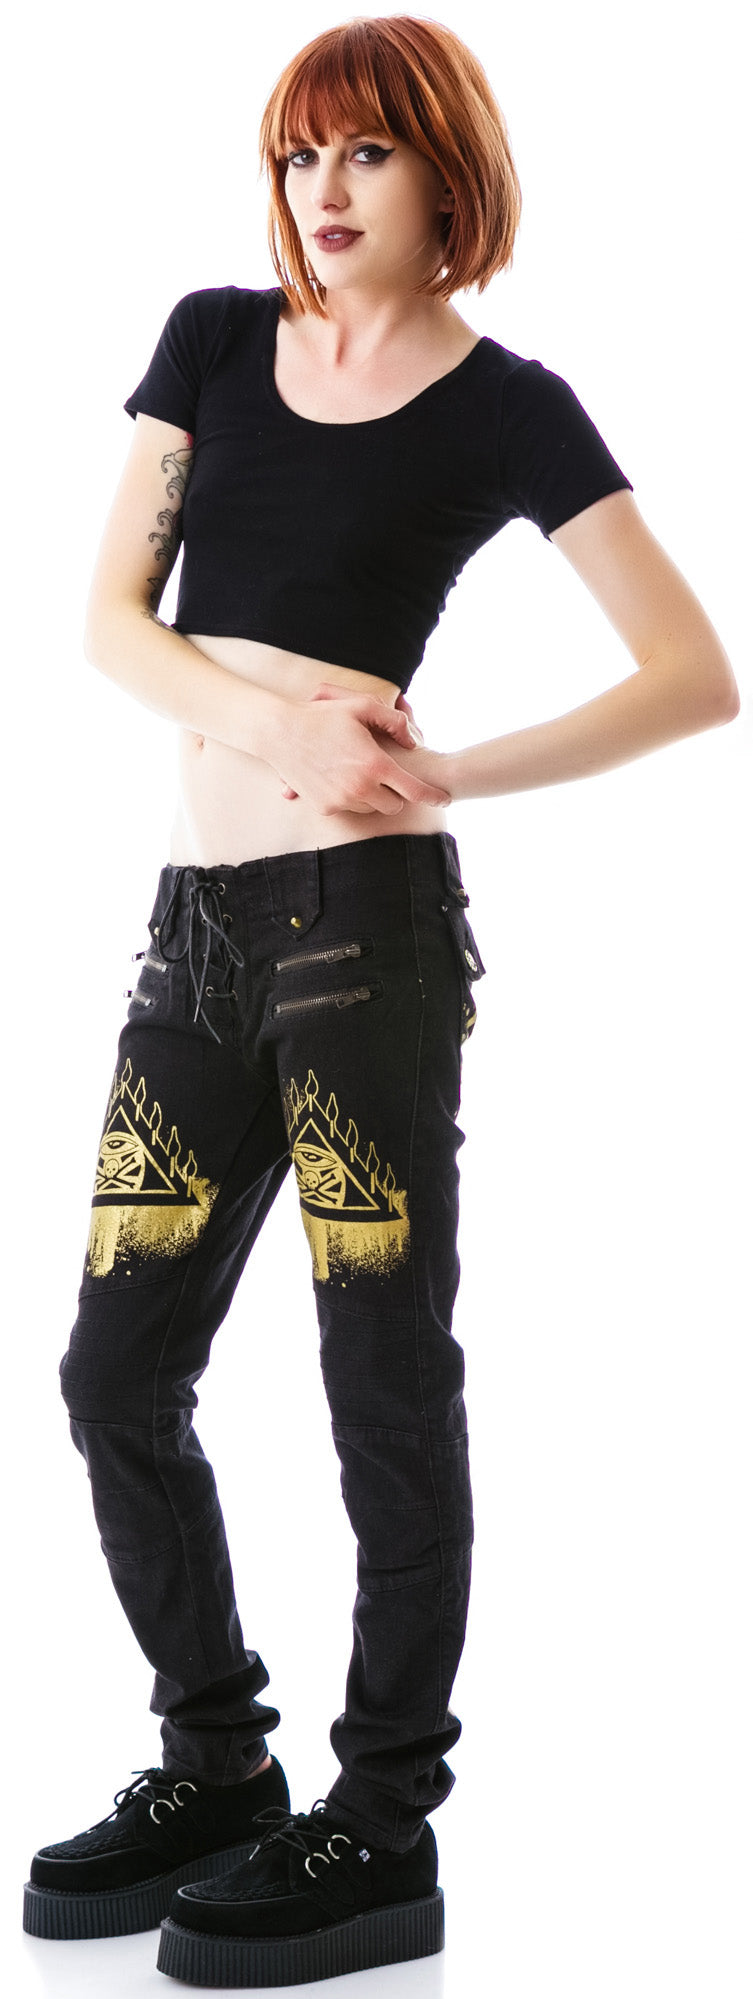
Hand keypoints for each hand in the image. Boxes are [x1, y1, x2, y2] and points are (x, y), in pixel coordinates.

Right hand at [270, 683, 448, 815]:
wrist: (279, 733)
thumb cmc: (322, 715)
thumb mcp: (362, 706)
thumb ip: (395, 720)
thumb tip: (412, 741)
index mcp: (375, 764)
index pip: (415, 790)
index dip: (434, 796)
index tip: (445, 798)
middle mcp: (361, 788)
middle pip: (394, 805)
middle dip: (395, 793)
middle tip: (386, 775)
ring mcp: (342, 801)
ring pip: (372, 809)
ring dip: (372, 795)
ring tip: (357, 771)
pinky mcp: (326, 807)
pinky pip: (348, 808)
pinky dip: (349, 797)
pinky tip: (337, 776)